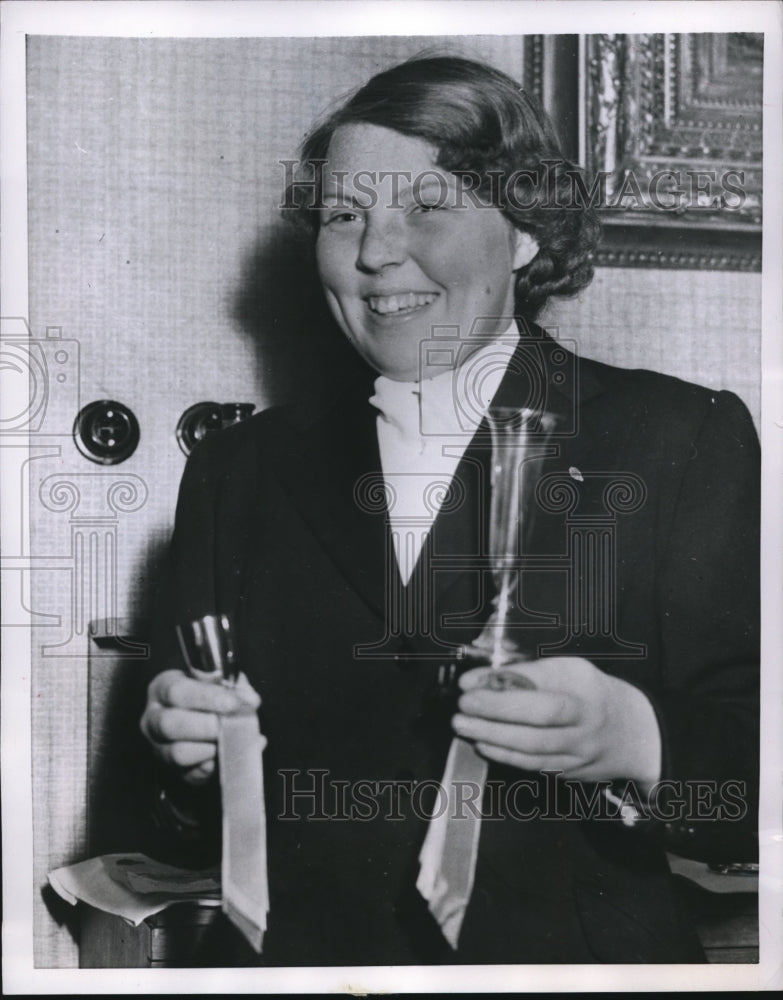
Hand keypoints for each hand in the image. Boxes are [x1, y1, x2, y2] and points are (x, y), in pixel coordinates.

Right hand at [140, 669, 260, 784]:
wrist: (200, 714)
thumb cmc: (209, 695)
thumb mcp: (219, 681)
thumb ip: (235, 687)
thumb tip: (249, 700)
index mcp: (163, 688)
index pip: (177, 691)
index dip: (208, 697)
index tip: (234, 703)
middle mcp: (154, 718)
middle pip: (170, 724)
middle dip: (207, 726)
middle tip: (231, 726)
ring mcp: (158, 746)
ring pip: (177, 754)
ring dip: (210, 749)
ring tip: (230, 742)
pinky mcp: (171, 770)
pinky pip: (190, 775)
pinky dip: (213, 768)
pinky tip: (227, 757)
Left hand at [452, 657, 660, 787]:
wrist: (634, 733)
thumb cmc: (592, 693)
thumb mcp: (570, 671)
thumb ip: (531, 674)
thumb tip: (483, 679)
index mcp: (584, 691)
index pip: (542, 689)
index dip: (503, 688)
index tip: (469, 683)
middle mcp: (585, 723)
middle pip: (538, 722)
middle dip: (494, 714)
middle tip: (461, 707)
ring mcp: (579, 752)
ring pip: (534, 749)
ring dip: (493, 737)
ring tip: (463, 725)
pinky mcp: (570, 772)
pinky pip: (534, 765)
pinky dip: (505, 756)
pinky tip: (483, 744)